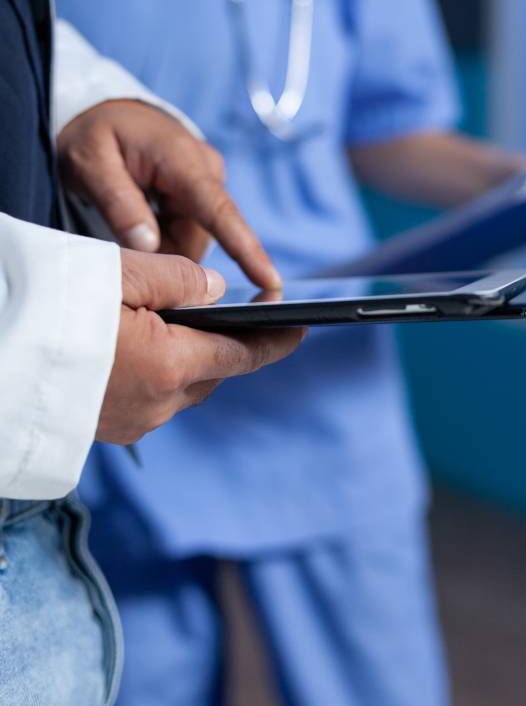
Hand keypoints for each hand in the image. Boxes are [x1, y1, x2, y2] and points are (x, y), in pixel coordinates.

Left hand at [57, 100, 279, 286]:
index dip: (245, 249)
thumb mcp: (91, 164)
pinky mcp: (200, 196)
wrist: (105, 112)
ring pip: (191, 241)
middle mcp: (206, 173)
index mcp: (183, 161)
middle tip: (119, 232)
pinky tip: (140, 216)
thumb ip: (119, 204)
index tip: (271, 281)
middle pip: (198, 239)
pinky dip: (162, 236)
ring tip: (126, 217)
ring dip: (160, 244)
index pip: (220, 212)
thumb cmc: (97, 133)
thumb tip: (150, 246)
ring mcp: (206, 184)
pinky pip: (186, 233)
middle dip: (162, 251)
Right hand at [96, 249, 304, 443]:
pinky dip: (154, 376)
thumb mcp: (120, 274)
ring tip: (171, 325)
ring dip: (184, 361)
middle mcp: (157, 404)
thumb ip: (179, 278)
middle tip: (225, 312)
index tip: (299, 328)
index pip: (242, 354)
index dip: (275, 341)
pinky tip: (134, 351)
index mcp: (169, 364)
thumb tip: (215, 290)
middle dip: (224, 344)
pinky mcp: (106, 431)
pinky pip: (149, 401)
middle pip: (212, 371)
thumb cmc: (46, 308)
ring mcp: (131, 423)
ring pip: (180, 388)